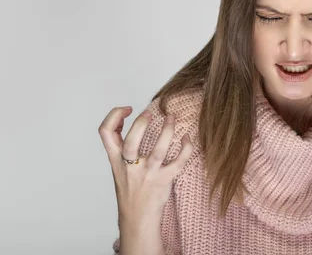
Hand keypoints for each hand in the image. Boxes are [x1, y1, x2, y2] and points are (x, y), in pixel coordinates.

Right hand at [98, 106, 192, 223]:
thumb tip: (123, 120)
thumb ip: (120, 147)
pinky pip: (179, 162)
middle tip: (150, 113)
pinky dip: (186, 148)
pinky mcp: (164, 181)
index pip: (105, 133)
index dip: (114, 116)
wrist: (137, 220)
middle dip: (141, 123)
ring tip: (171, 118)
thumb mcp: (118, 168)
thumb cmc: (130, 191)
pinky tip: (187, 138)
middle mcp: (130, 166)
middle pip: (131, 141)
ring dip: (167, 131)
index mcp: (115, 160)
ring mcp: (148, 174)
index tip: (127, 109)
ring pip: (158, 150)